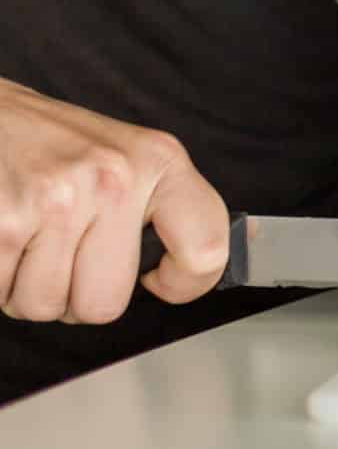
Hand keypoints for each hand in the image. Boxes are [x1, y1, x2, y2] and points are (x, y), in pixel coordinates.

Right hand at [0, 80, 230, 322]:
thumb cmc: (53, 143)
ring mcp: (57, 200)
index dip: (184, 284)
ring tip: (26, 242)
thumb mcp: (125, 156)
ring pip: (46, 306)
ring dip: (27, 289)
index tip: (159, 280)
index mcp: (158, 161)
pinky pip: (2, 293)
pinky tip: (3, 240)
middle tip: (63, 258)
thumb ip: (160, 209)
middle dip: (75, 297)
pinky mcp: (5, 220)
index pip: (205, 250)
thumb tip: (190, 269)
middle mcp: (114, 179)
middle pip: (105, 304)